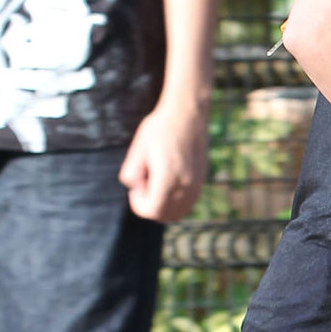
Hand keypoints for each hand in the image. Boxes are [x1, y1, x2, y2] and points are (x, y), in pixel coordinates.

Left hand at [119, 99, 208, 222]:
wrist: (187, 115)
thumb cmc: (159, 129)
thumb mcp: (137, 148)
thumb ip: (130, 173)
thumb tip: (136, 188)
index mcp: (168, 178)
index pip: (152, 211)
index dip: (138, 204)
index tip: (136, 186)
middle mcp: (185, 185)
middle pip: (164, 216)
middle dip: (150, 207)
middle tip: (145, 184)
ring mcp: (195, 185)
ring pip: (177, 214)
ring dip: (163, 207)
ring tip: (156, 183)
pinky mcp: (201, 181)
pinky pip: (187, 205)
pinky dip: (175, 202)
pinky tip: (167, 183)